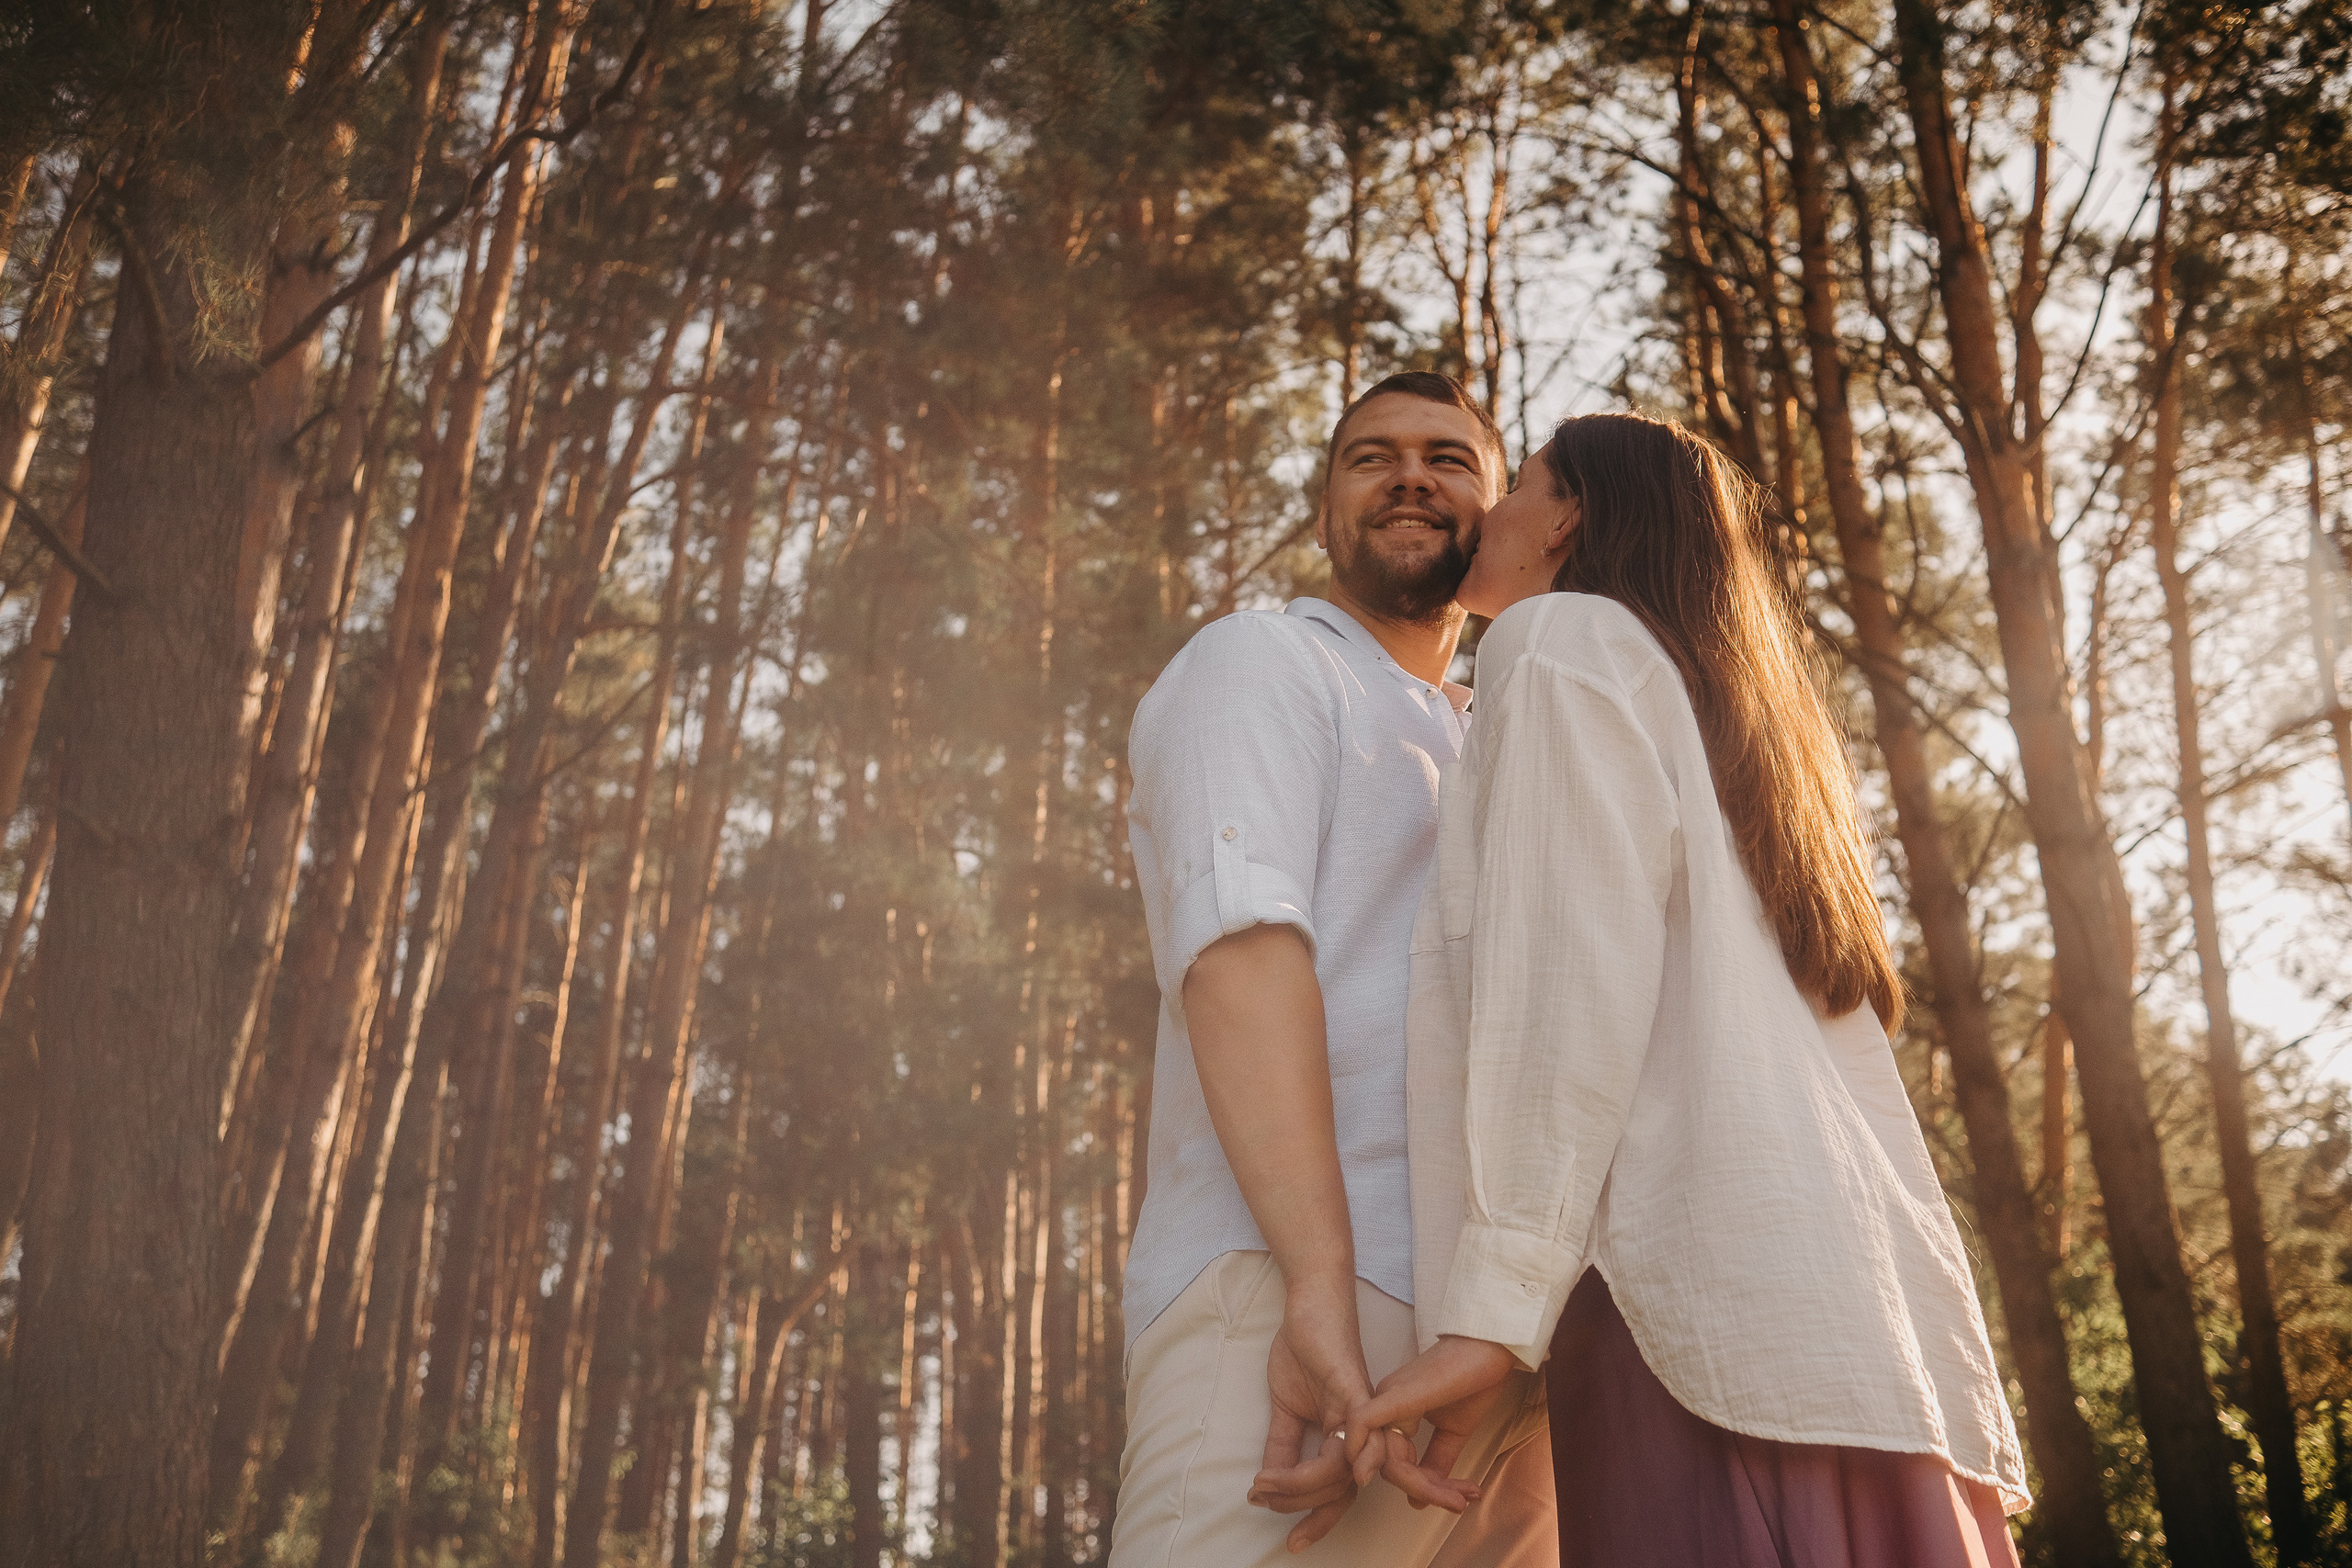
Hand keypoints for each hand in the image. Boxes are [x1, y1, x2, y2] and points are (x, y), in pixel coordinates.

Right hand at [1245, 1277, 1371, 1550]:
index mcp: (1346, 1438)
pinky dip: (1347, 1457)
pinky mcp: (1356, 1391)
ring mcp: (1360, 1413)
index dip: (1316, 1519)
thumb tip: (1268, 1483)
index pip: (1338, 1491)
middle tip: (1264, 1502)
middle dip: (1305, 1509)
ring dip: (1301, 1484)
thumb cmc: (1303, 1349)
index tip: (1292, 1543)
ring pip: (1341, 1471)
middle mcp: (1359, 1433)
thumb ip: (1282, 1445)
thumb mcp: (1285, 1407)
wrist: (1310, 1305)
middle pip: (1340, 1489)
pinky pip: (1359, 1433)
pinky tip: (1325, 1471)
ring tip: (1265, 1482)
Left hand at [1343, 1336, 1517, 1511]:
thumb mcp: (1453, 1431)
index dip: (1427, 1488)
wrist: (1491, 1347)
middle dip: (1428, 1491)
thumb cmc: (1474, 1380)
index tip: (1461, 1498)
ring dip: (1423, 1486)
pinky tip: (1397, 1479)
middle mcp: (1385, 1406)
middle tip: (1460, 1502)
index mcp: (1395, 1414)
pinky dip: (1369, 1454)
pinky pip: (1363, 1423)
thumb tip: (1418, 1501)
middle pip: (1391, 1468)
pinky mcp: (1394, 1393)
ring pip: (1386, 1460)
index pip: (1397, 1466)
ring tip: (1458, 1496)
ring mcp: (1387, 1398)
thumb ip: (1436, 1463)